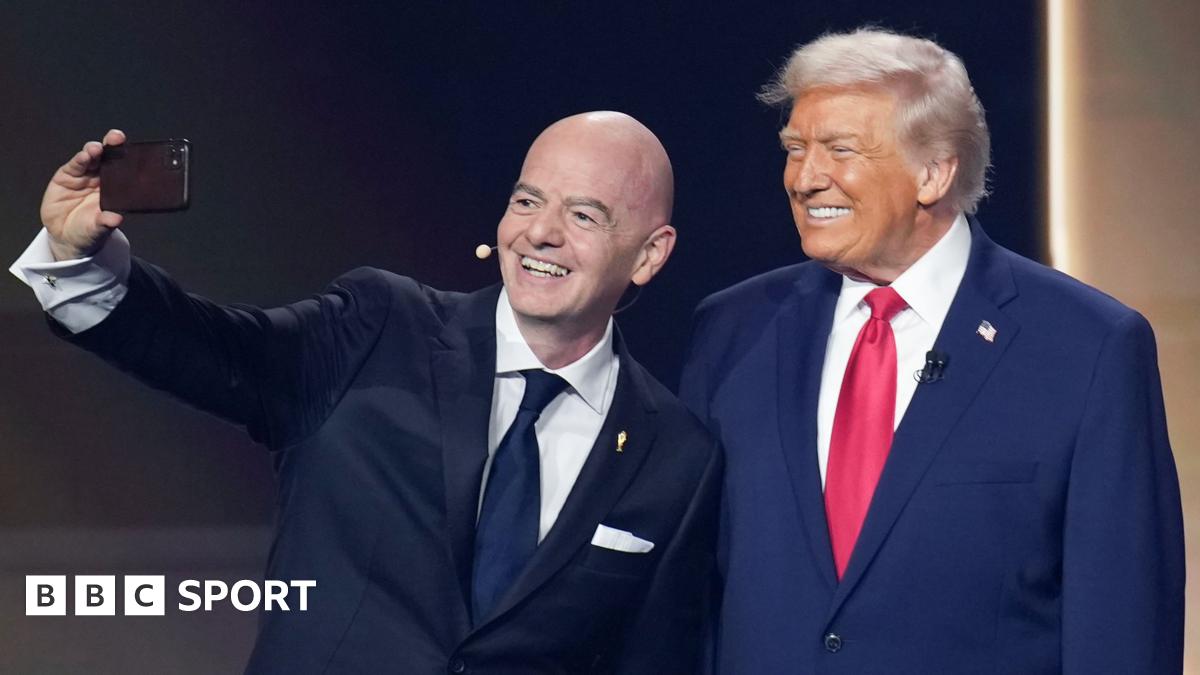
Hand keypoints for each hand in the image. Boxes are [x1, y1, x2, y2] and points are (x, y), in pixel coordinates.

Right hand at [40, 129, 126, 259]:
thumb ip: (105, 223)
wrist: (66, 237)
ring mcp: (84, 176)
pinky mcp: (66, 176)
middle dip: (112, 146)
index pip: (124, 169)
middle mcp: (102, 178)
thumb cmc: (89, 231)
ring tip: (96, 149)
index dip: (128, 157)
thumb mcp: (98, 229)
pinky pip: (74, 166)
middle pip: (108, 158)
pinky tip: (83, 156)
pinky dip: (79, 160)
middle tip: (116, 138)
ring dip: (93, 151)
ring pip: (91, 158)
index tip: (135, 150)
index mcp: (116, 188)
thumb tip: (116, 219)